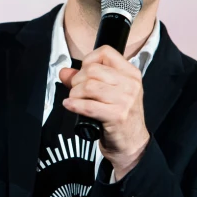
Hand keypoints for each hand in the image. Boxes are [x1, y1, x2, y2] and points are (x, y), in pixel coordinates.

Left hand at [59, 46, 149, 179]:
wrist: (132, 144)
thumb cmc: (119, 116)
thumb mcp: (108, 93)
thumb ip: (85, 79)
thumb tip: (64, 72)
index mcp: (131, 73)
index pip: (106, 52)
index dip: (88, 60)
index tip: (84, 73)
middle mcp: (130, 84)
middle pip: (93, 70)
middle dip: (77, 80)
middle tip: (77, 92)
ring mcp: (125, 100)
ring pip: (88, 86)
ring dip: (75, 94)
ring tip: (76, 101)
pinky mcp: (117, 115)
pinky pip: (87, 105)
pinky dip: (74, 105)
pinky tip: (70, 106)